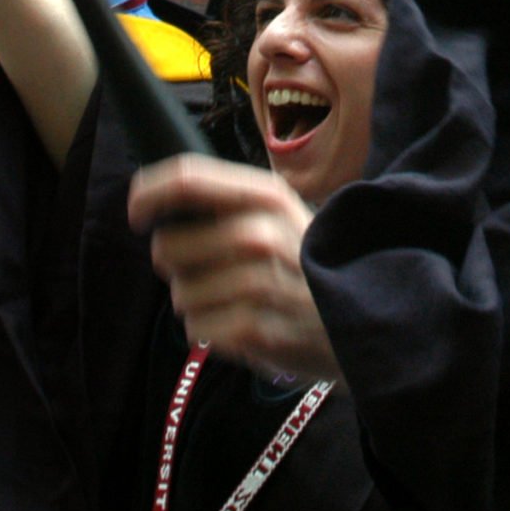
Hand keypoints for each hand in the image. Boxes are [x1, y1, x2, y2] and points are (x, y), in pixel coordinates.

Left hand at [131, 157, 339, 383]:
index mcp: (265, 195)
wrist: (372, 318)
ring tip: (238, 301)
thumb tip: (159, 208)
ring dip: (198, 301)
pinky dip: (212, 332)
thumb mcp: (283, 216)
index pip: (186, 178)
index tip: (137, 211)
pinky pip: (196, 329)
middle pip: (167, 245)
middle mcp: (259, 233)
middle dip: (177, 263)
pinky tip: (245, 325)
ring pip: (179, 292)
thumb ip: (230, 205)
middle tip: (211, 270)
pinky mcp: (254, 329)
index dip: (148, 193)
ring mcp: (257, 283)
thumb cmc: (313, 264)